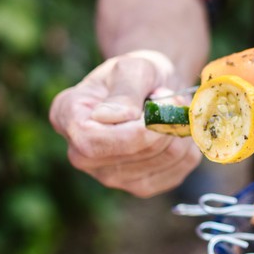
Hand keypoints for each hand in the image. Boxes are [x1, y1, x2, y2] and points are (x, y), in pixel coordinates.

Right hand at [49, 50, 200, 196]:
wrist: (153, 88)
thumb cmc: (136, 74)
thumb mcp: (132, 66)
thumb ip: (124, 90)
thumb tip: (114, 117)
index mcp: (66, 117)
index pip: (92, 141)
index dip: (134, 129)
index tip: (159, 102)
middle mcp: (81, 155)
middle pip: (132, 153)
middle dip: (164, 122)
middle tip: (168, 97)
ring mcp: (110, 176)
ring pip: (163, 160)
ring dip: (179, 130)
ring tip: (168, 111)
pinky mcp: (140, 186)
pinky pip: (178, 169)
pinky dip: (187, 145)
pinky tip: (173, 130)